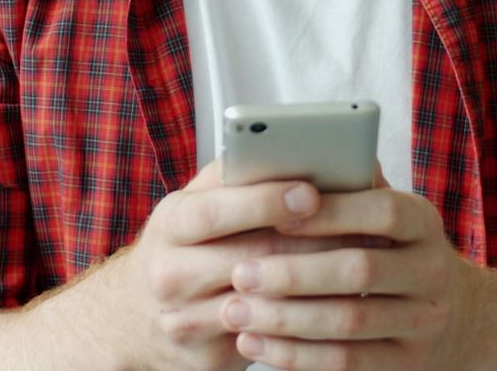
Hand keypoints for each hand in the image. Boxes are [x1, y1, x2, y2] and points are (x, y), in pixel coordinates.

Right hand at [112, 158, 396, 370]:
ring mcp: (185, 321)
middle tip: (362, 229)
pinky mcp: (206, 359)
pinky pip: (266, 341)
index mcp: (171, 224)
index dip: (264, 201)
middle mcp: (170, 273)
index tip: (311, 191)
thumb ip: (238, 176)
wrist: (134, 317)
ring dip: (316, 286)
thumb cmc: (188, 244)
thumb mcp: (198, 205)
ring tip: (360, 265)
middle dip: (310, 245)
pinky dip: (306, 322)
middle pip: (249, 260)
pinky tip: (339, 304)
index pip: (215, 210)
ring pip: (263, 305)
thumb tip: (299, 146)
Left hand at [220, 165, 475, 370]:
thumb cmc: (389, 250)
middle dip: (293, 272)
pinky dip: (293, 355)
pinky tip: (253, 343)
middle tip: (239, 272)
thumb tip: (293, 154)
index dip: (330, 213)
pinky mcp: (405, 364)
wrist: (446, 315)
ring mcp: (423, 323)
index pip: (382, 211)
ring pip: (348, 322)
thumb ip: (347, 187)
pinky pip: (344, 363)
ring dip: (284, 318)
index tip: (276, 217)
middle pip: (360, 270)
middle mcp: (432, 271)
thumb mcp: (381, 215)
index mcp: (423, 223)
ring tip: (235, 311)